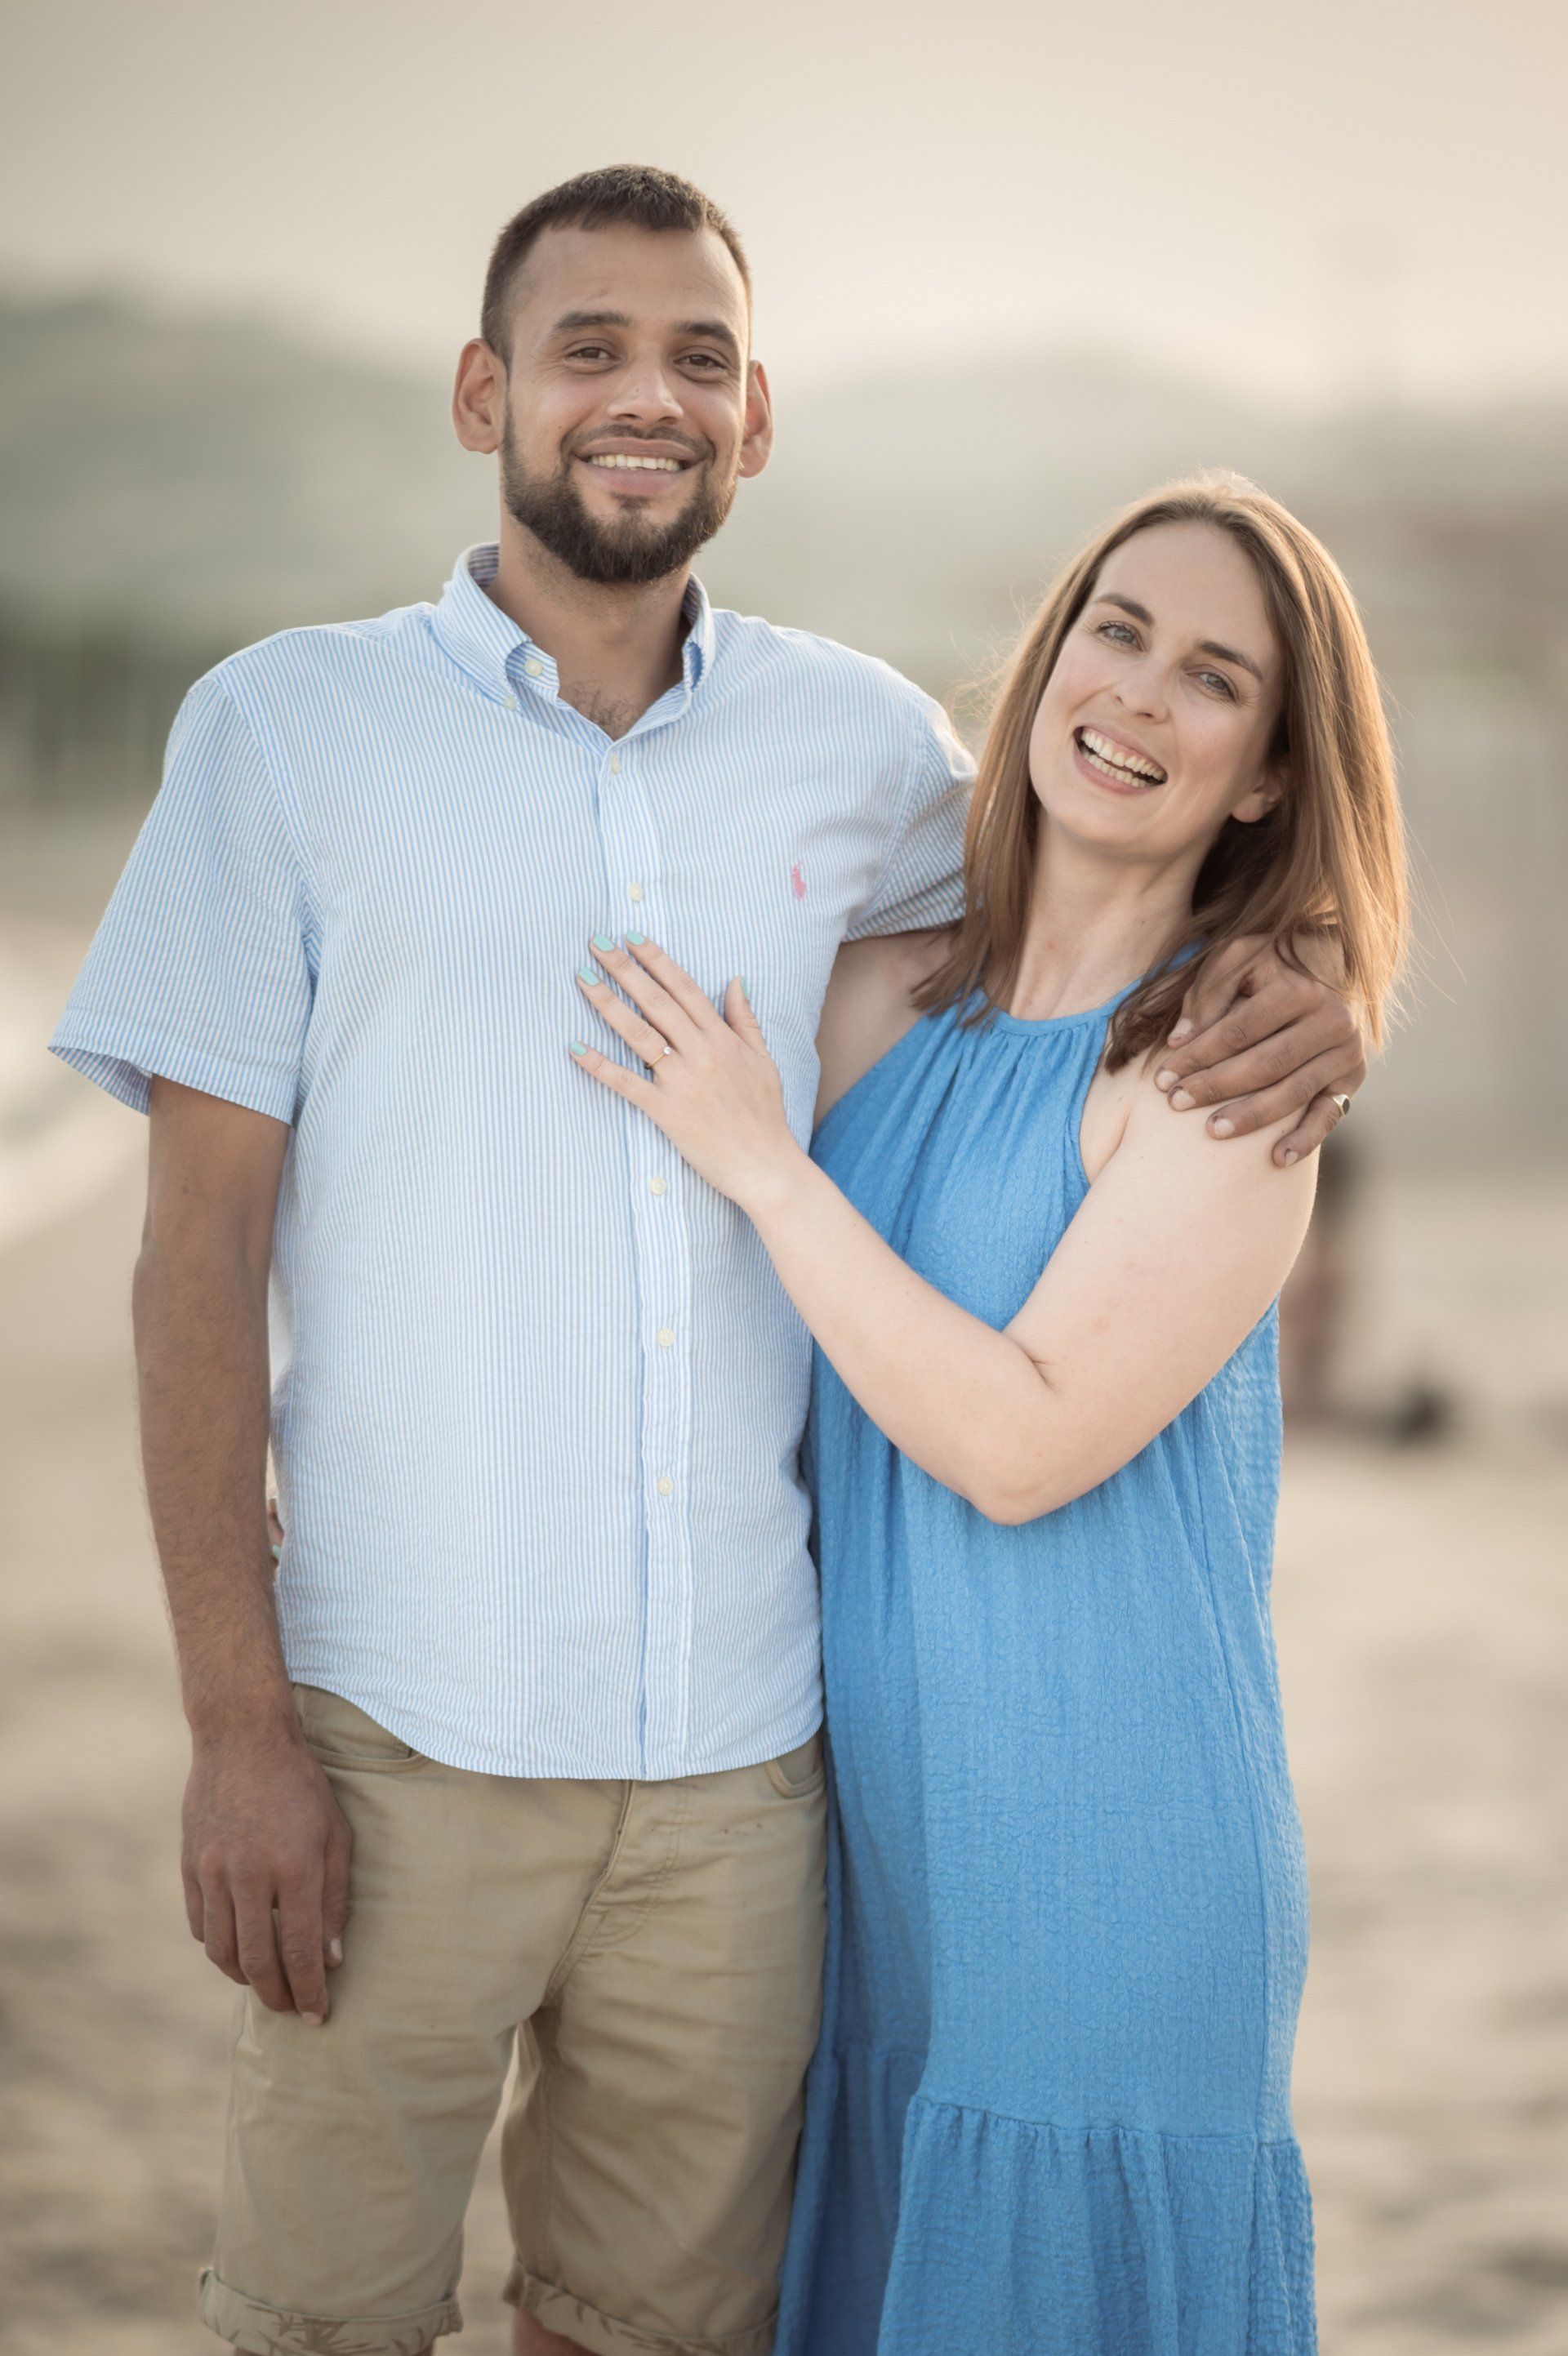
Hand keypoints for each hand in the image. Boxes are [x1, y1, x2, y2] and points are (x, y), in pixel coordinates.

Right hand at [181, 1717, 351, 2023]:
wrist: (242, 1739)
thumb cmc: (302, 1786)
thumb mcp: (336, 1834)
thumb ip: (335, 1898)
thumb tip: (332, 1959)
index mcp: (294, 1867)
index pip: (301, 1950)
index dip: (309, 1990)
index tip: (318, 2015)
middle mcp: (249, 1874)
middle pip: (257, 1960)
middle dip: (276, 1994)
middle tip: (290, 2009)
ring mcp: (213, 1871)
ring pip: (222, 1951)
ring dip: (244, 1977)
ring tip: (265, 1984)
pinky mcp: (190, 1866)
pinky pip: (201, 1925)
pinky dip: (219, 1947)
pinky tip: (237, 1949)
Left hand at [569, 935, 805, 1208]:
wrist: (766, 1165)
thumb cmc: (765, 1116)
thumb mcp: (763, 1060)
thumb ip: (745, 1019)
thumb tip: (736, 980)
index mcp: (723, 1039)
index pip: (685, 988)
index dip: (657, 960)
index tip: (632, 937)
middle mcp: (701, 1053)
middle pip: (657, 1002)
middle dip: (625, 970)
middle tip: (597, 944)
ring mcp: (682, 1082)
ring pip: (638, 1034)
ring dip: (607, 1004)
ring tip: (583, 979)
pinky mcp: (666, 1111)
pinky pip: (626, 1083)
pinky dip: (599, 1065)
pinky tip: (575, 1047)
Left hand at [1152, 934, 1366, 1164]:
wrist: (1329, 963)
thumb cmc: (1268, 963)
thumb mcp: (1237, 958)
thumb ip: (1207, 992)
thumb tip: (1178, 1040)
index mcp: (1301, 988)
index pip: (1238, 1032)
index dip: (1197, 1056)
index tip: (1162, 1077)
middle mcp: (1332, 1021)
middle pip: (1264, 1065)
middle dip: (1215, 1087)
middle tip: (1176, 1103)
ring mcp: (1346, 1052)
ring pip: (1292, 1094)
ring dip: (1250, 1117)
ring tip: (1211, 1131)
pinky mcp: (1352, 1078)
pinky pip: (1330, 1115)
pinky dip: (1305, 1140)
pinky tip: (1276, 1159)